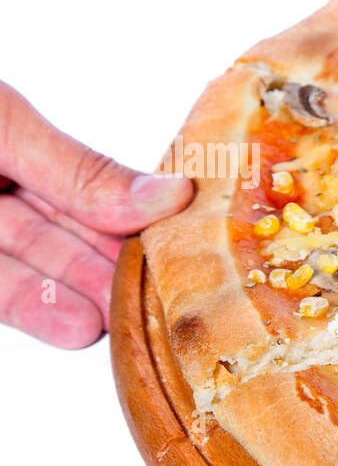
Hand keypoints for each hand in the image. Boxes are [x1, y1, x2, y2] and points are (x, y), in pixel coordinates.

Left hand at [0, 82, 192, 347]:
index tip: (191, 234)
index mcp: (12, 137)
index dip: (141, 210)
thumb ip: (79, 169)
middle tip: (173, 288)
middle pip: (72, 232)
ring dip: (87, 295)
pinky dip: (40, 312)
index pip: (92, 181)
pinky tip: (80, 327)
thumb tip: (173, 193)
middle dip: (120, 263)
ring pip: (40, 269)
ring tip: (131, 317)